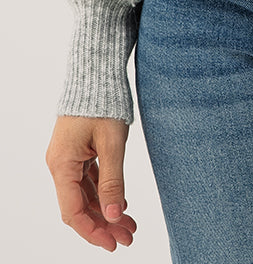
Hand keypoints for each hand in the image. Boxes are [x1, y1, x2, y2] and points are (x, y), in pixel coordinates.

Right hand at [45, 115, 136, 251]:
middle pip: (79, 205)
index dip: (94, 231)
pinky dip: (103, 191)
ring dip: (106, 209)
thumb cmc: (103, 102)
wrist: (97, 71)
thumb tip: (114, 216)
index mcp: (62, 165)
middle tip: (129, 237)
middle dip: (104, 223)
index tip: (114, 243)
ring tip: (130, 223)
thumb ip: (113, 181)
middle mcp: (60, 164)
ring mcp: (68, 157)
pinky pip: (88, 179)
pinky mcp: (78, 150)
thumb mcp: (112, 144)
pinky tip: (121, 201)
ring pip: (85, 194)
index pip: (73, 212)